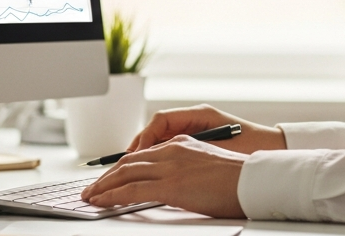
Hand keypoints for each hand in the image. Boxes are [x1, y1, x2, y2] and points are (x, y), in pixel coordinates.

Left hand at [83, 135, 247, 217]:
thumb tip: (174, 186)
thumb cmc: (238, 180)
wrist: (254, 181)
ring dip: (103, 186)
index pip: (142, 155)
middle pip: (128, 162)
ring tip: (90, 196)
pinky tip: (101, 201)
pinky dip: (112, 195)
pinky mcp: (171, 185)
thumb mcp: (207, 168)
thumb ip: (186, 171)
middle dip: (106, 176)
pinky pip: (132, 189)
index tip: (109, 178)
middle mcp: (172, 149)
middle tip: (92, 188)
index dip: (122, 167)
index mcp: (181, 143)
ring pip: (125, 173)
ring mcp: (170, 166)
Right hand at [127, 104, 286, 154]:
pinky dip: (159, 156)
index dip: (145, 137)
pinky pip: (171, 145)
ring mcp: (196, 127)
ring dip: (147, 152)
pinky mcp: (198, 139)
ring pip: (162, 138)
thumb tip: (162, 155)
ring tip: (134, 167)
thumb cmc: (250, 145)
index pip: (161, 120)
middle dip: (140, 145)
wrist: (272, 148)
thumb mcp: (217, 147)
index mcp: (199, 114)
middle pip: (157, 128)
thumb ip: (189, 148)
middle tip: (126, 162)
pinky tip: (154, 170)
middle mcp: (195, 117)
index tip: (136, 154)